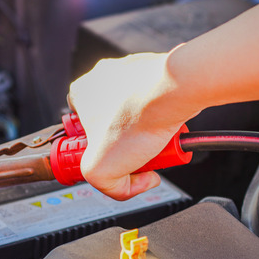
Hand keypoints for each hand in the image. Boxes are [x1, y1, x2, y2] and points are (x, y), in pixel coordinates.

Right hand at [67, 51, 198, 199]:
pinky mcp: (156, 73)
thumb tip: (123, 185)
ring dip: (144, 136)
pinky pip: (156, 105)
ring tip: (154, 144)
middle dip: (124, 147)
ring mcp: (131, 73)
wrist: (179, 91)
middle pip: (110, 127)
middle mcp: (103, 78)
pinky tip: (167, 130)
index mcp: (80, 94)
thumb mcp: (98, 171)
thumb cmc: (139, 116)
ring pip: (135, 117)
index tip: (111, 163)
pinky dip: (162, 122)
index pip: (82, 134)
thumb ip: (103, 184)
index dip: (97, 154)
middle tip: (136, 157)